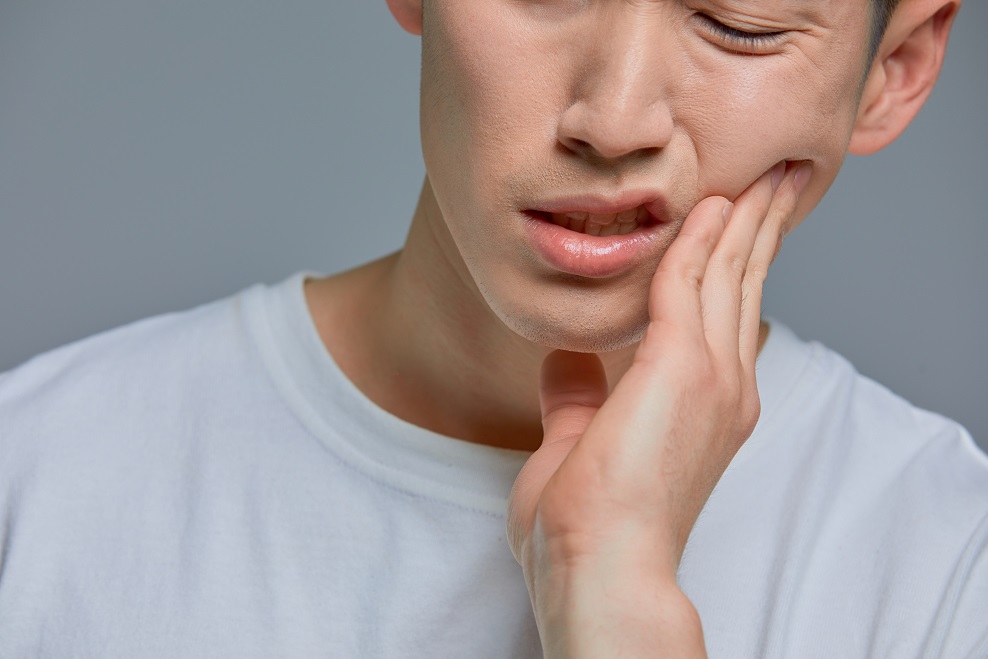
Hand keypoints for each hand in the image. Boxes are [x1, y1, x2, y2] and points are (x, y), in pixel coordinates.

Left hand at [506, 161, 811, 656]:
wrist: (599, 564)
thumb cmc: (589, 523)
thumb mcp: (579, 445)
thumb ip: (578, 396)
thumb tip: (565, 360)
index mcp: (710, 406)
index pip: (729, 317)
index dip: (735, 266)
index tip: (734, 226)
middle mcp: (726, 386)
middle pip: (745, 285)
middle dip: (758, 228)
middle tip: (774, 180)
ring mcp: (714, 376)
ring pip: (732, 273)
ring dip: (743, 219)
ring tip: (760, 174)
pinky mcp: (684, 366)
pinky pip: (691, 281)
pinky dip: (697, 239)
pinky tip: (704, 205)